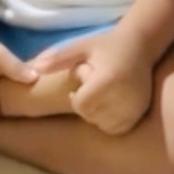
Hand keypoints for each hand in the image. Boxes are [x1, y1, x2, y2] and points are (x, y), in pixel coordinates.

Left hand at [33, 30, 152, 134]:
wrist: (140, 45)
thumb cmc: (106, 45)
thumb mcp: (81, 46)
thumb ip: (57, 59)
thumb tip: (33, 69)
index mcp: (108, 80)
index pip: (81, 105)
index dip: (79, 93)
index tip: (87, 75)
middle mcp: (124, 98)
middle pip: (90, 116)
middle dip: (88, 102)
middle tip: (97, 80)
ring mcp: (134, 109)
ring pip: (102, 124)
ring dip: (97, 113)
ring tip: (105, 90)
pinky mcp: (139, 115)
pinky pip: (116, 128)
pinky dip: (109, 119)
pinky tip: (112, 101)